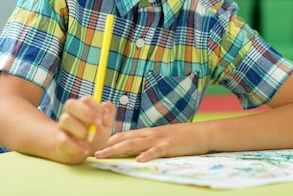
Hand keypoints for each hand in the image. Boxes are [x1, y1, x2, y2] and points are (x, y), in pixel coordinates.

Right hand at [55, 96, 115, 163]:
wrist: (82, 152)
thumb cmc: (95, 135)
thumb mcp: (106, 125)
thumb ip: (109, 114)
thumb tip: (106, 105)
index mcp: (82, 108)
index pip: (85, 100)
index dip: (96, 106)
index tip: (105, 116)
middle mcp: (70, 114)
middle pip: (70, 104)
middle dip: (86, 112)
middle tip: (98, 123)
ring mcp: (63, 127)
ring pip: (65, 119)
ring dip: (80, 128)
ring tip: (88, 138)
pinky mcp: (59, 141)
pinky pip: (63, 141)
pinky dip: (76, 147)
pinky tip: (85, 151)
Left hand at [94, 122, 209, 161]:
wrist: (202, 133)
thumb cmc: (182, 137)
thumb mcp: (161, 138)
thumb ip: (148, 142)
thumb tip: (133, 151)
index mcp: (147, 133)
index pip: (123, 135)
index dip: (108, 141)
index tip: (93, 147)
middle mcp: (150, 134)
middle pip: (124, 139)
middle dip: (106, 146)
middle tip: (91, 153)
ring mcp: (159, 139)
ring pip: (134, 144)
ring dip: (116, 149)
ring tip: (103, 155)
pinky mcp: (170, 146)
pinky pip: (156, 151)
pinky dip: (147, 155)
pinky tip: (139, 160)